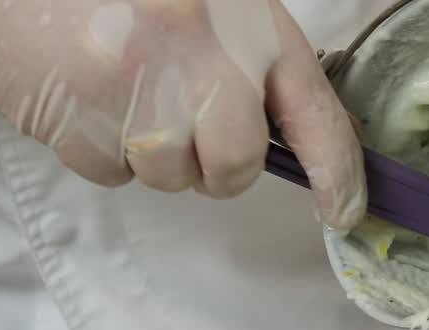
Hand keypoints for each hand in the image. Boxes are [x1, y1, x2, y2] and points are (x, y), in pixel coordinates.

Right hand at [0, 0, 366, 227]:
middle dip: (216, 164)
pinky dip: (100, 147)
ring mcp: (141, 94)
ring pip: (173, 177)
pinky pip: (113, 173)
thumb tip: (295, 143)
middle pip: (237, 166)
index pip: (315, 114)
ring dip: (152, 151)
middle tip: (183, 122)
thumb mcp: (206, 2)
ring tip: (120, 86)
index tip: (345, 210)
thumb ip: (251, 62)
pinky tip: (84, 92)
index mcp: (247, 23)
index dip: (338, 173)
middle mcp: (203, 58)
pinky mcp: (82, 124)